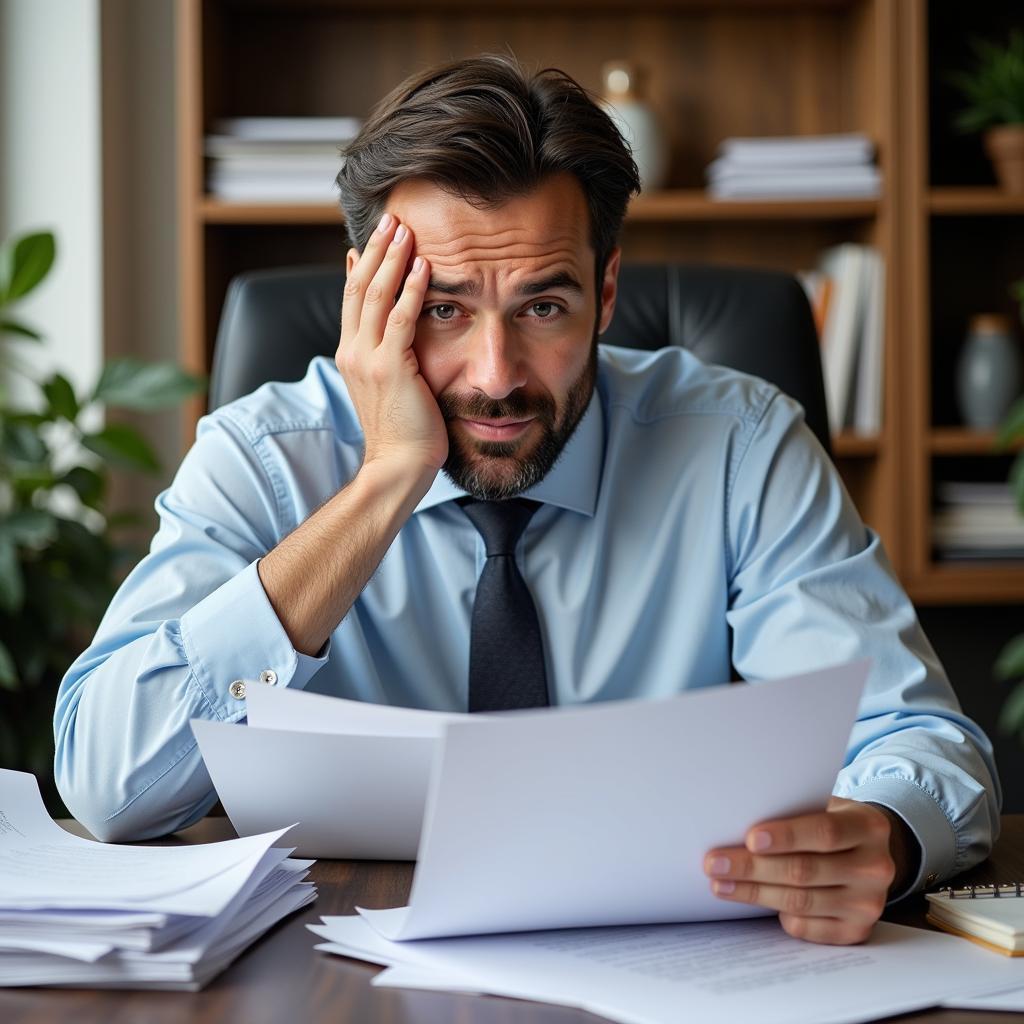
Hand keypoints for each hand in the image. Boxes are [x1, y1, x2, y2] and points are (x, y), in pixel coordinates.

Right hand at [336, 213, 447, 472]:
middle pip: (359, 286)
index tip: (375, 237)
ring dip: (392, 257)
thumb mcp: (388, 386)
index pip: (352, 297)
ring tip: (405, 228)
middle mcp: (353, 351)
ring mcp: (368, 358)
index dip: (364, 263)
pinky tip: (424, 265)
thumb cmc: (402, 432)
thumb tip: (395, 332)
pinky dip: (411, 288)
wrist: (396, 466)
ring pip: (375, 294)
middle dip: (377, 248)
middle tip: (392, 217)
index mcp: (351, 353)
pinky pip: (401, 319)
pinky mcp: (391, 368)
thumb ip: (388, 355)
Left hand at [703, 797, 898, 944]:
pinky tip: (755, 902)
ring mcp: (868, 903)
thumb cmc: (831, 823)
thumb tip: (736, 822)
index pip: (825, 832)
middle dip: (753, 868)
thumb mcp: (823, 806)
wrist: (868, 854)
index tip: (750, 839)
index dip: (786, 836)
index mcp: (867, 827)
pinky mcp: (856, 931)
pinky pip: (807, 926)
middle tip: (715, 863)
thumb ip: (794, 811)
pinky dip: (778, 914)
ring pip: (800, 901)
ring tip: (721, 884)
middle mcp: (875, 867)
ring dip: (754, 893)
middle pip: (805, 871)